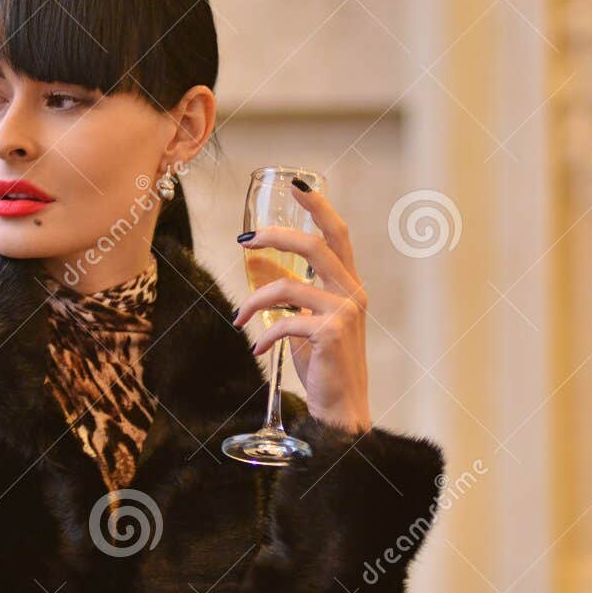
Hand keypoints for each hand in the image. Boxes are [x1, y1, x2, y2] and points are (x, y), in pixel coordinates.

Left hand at [231, 180, 372, 432]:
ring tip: (240, 318)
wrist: (342, 409)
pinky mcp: (331, 334)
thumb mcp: (310, 323)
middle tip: (245, 241)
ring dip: (254, 301)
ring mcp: (344, 312)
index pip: (338, 235)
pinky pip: (285, 322)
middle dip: (276, 236)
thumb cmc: (326, 366)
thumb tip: (262, 275)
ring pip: (288, 286)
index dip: (318, 206)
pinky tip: (260, 347)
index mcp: (349, 285)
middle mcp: (352, 293)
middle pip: (314, 245)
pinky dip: (265, 334)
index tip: (297, 184)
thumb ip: (296, 297)